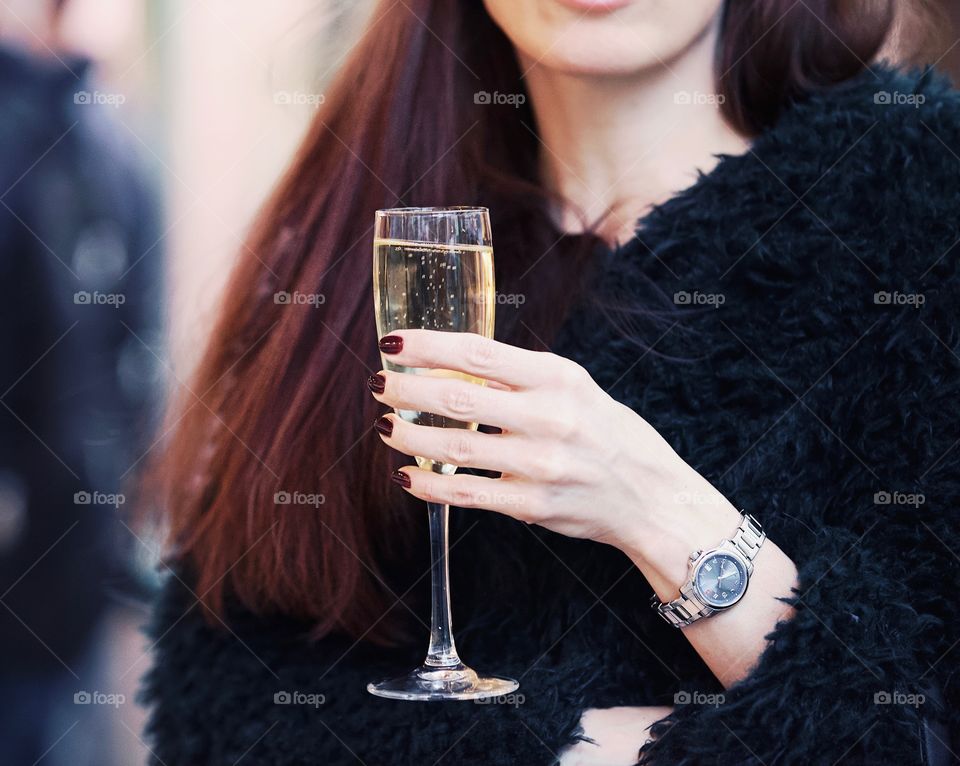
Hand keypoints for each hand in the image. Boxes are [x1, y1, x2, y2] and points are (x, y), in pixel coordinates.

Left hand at [368, 329, 738, 563]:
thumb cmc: (605, 432)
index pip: (478, 353)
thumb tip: (449, 364)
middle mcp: (549, 417)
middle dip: (406, 390)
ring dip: (409, 436)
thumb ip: (517, 376)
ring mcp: (540, 464)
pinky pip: (467, 494)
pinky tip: (406, 476)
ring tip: (384, 427)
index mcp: (557, 377)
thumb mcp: (572, 387)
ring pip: (455, 447)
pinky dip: (429, 485)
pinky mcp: (532, 505)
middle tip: (378, 385)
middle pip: (459, 398)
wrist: (648, 495)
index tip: (393, 342)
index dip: (427, 345)